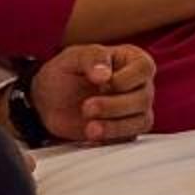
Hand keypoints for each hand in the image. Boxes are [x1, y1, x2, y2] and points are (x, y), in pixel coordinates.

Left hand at [29, 43, 157, 145]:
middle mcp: (140, 84)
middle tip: (87, 107)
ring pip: (141, 120)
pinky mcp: (127, 129)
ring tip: (90, 128)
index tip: (101, 82)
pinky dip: (112, 137)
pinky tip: (93, 134)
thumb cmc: (66, 72)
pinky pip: (130, 136)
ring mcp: (136, 109)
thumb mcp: (74, 57)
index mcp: (132, 60)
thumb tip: (105, 75)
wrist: (50, 100)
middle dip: (114, 106)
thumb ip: (92, 58)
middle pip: (143, 98)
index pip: (144, 69)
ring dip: (115, 126)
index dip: (125, 78)